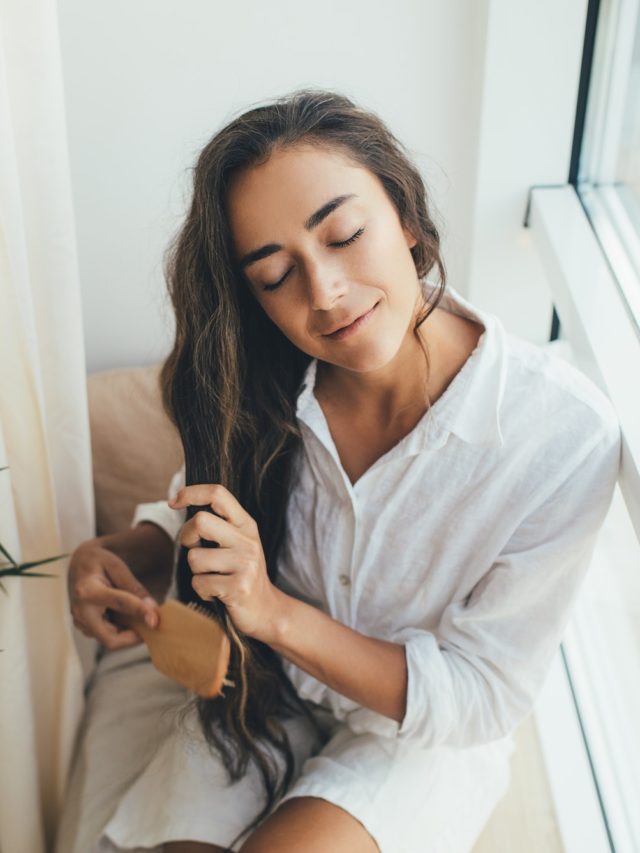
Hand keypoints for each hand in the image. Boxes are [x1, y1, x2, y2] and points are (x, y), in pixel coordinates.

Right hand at [67, 541, 159, 650]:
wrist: (78, 564)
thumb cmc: (98, 562)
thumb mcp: (116, 566)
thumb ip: (133, 587)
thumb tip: (151, 607)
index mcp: (88, 591)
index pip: (120, 604)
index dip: (141, 611)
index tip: (156, 620)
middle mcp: (81, 611)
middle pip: (110, 639)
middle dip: (134, 638)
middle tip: (151, 626)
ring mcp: (80, 622)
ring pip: (109, 641)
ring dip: (128, 634)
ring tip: (140, 617)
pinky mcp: (83, 627)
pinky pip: (105, 637)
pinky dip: (120, 632)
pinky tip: (128, 617)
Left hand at [169, 484, 284, 641]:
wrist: (267, 610)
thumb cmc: (242, 573)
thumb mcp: (237, 543)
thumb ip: (217, 524)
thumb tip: (179, 503)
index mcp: (246, 524)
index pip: (218, 494)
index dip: (191, 493)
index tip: (174, 501)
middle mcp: (248, 540)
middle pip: (200, 522)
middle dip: (186, 537)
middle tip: (195, 550)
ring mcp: (245, 564)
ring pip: (194, 558)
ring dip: (196, 572)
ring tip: (213, 578)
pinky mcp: (238, 587)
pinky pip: (199, 584)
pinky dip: (202, 591)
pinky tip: (218, 593)